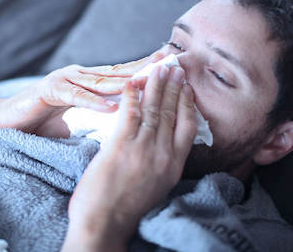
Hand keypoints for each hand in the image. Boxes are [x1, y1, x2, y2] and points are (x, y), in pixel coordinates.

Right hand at [0, 52, 164, 136]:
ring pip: (99, 81)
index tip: (170, 70)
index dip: (145, 72)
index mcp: (86, 82)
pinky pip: (74, 96)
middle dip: (143, 69)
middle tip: (168, 64)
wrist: (5, 123)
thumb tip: (116, 125)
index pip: (121, 76)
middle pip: (116, 73)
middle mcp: (78, 76)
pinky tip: (111, 105)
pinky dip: (93, 101)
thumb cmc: (40, 121)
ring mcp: (63, 80)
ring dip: (125, 81)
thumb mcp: (74, 118)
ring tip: (149, 81)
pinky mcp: (47, 91)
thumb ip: (93, 116)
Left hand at [61, 65, 195, 251]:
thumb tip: (162, 145)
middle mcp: (163, 155)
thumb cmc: (126, 208)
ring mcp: (142, 149)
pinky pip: (130, 113)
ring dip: (156, 85)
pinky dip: (132, 95)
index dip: (188, 104)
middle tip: (175, 67)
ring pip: (154, 109)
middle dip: (174, 87)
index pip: (187, 127)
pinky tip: (133, 81)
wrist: (104, 224)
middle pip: (172, 113)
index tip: (187, 87)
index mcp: (173, 166)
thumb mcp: (156, 186)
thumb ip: (161, 163)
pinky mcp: (120, 146)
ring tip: (159, 68)